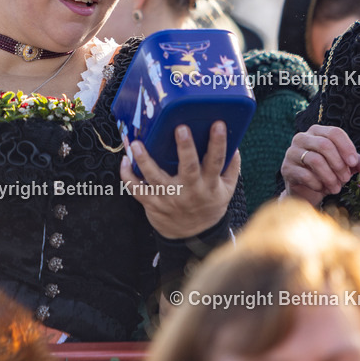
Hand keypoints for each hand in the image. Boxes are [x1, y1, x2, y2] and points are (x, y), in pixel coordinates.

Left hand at [120, 122, 238, 238]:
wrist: (192, 236)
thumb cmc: (209, 207)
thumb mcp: (226, 190)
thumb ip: (231, 167)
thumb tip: (235, 144)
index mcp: (209, 185)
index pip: (216, 162)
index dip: (218, 143)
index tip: (218, 124)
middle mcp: (189, 191)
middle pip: (189, 168)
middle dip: (185, 148)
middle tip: (181, 128)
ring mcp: (169, 198)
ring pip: (155, 178)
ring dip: (144, 160)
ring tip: (136, 144)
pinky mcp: (152, 203)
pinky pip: (136, 190)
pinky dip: (128, 176)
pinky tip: (124, 161)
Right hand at [281, 124, 359, 205]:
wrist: (307, 191)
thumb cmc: (328, 173)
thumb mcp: (346, 166)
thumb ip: (359, 164)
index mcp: (318, 132)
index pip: (334, 132)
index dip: (346, 147)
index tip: (353, 163)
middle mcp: (302, 137)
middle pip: (324, 145)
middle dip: (339, 164)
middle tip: (346, 179)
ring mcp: (292, 152)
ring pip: (315, 160)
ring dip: (330, 177)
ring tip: (336, 188)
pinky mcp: (286, 168)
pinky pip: (304, 175)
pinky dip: (317, 184)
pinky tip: (322, 189)